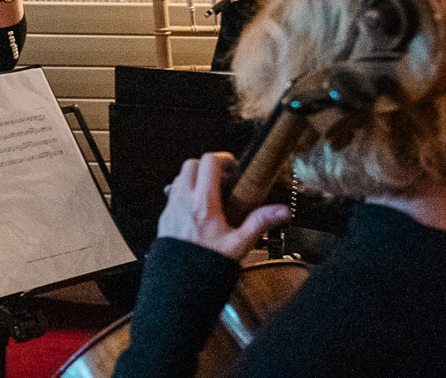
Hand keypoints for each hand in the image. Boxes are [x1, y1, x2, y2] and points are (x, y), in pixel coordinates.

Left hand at [157, 153, 289, 260]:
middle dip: (208, 166)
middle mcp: (183, 201)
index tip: (233, 166)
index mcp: (203, 203)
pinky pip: (172, 196)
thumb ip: (260, 223)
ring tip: (211, 193)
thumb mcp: (239, 245)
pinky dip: (185, 194)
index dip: (223, 158)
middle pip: (191, 165)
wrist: (180, 286)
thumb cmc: (206, 267)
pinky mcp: (164, 219)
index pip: (209, 162)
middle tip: (222, 178)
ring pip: (179, 178)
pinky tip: (197, 211)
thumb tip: (281, 212)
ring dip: (195, 179)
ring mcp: (171, 209)